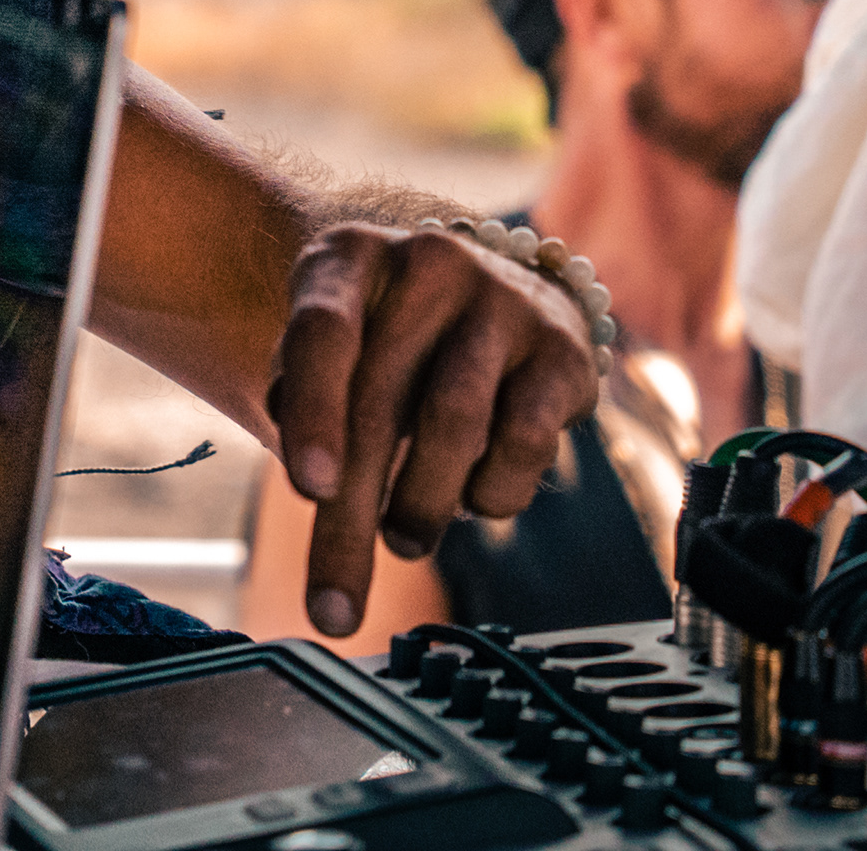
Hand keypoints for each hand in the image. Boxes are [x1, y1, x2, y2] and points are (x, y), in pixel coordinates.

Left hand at [265, 221, 595, 638]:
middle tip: (332, 606)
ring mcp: (500, 299)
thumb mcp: (332, 349)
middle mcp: (427, 263)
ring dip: (420, 504)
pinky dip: (491, 493)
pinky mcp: (562, 349)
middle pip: (381, 402)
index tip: (308, 491)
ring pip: (453, 424)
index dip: (313, 410)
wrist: (495, 288)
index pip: (322, 330)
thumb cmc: (388, 337)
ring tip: (402, 537)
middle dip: (350, 519)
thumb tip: (313, 483)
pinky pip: (526, 442)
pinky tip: (471, 497)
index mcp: (349, 259)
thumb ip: (303, 403)